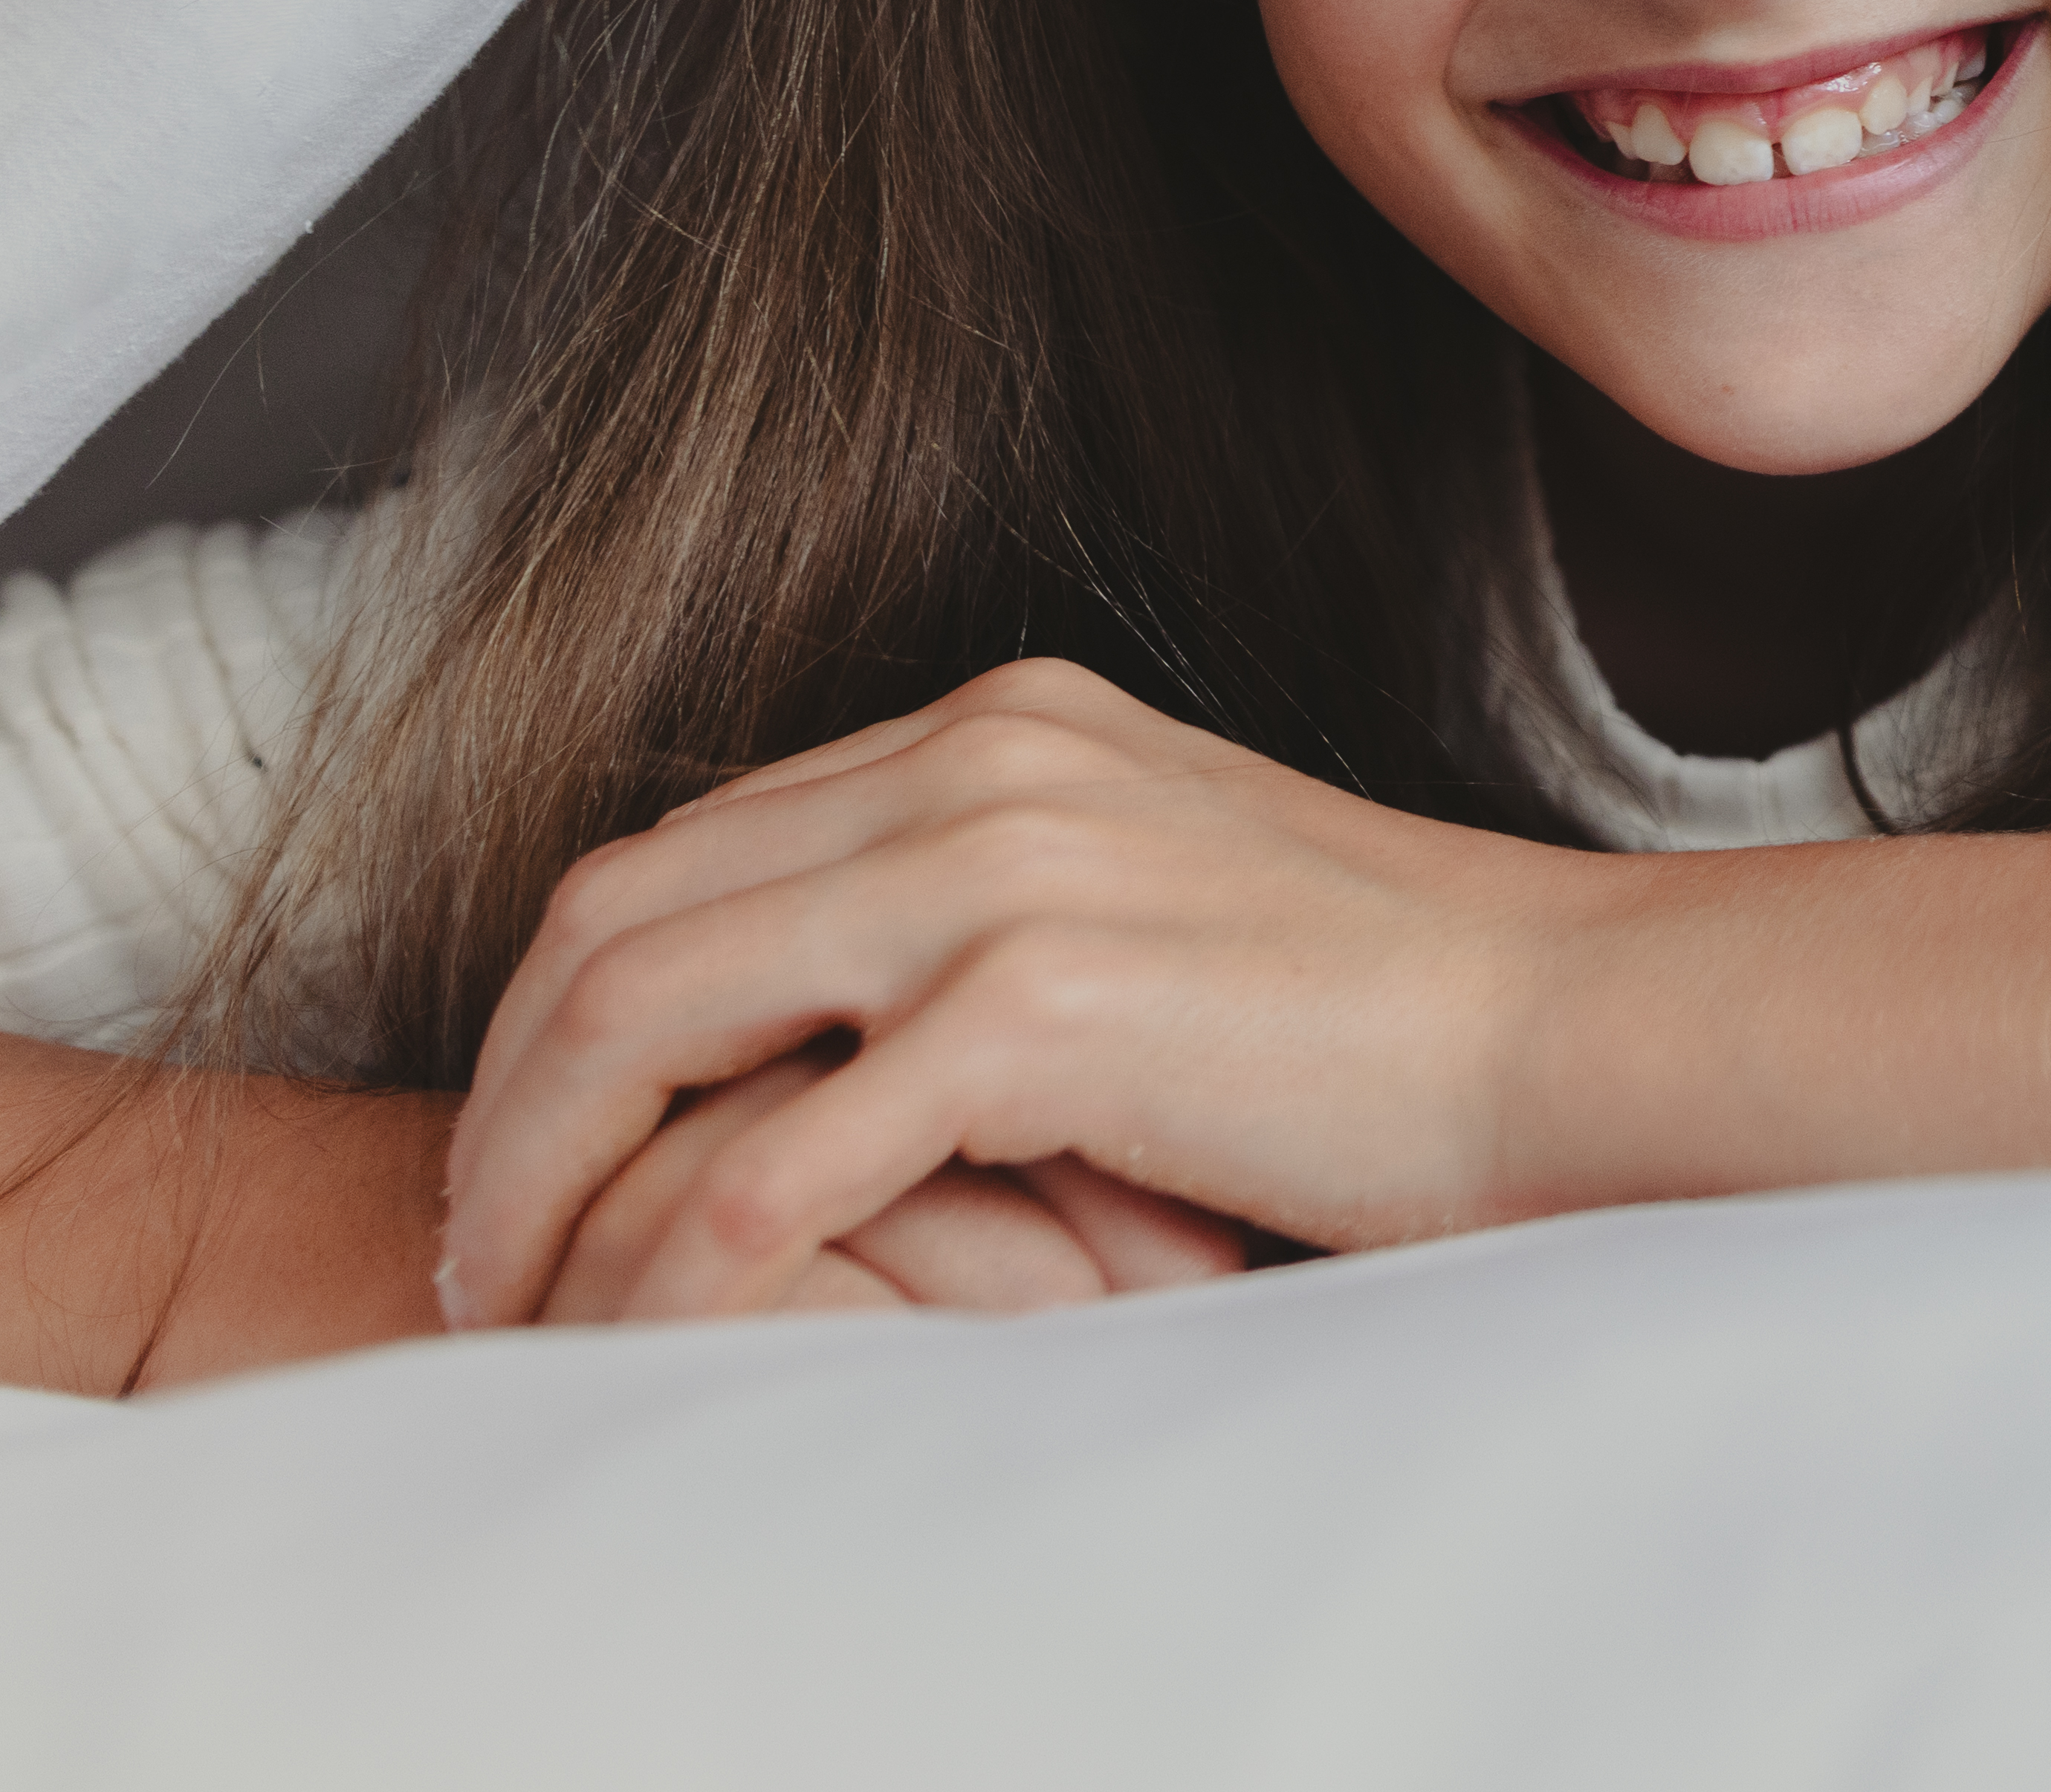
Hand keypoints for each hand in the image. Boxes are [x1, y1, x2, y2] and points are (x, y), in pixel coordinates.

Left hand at [439, 658, 1610, 1329]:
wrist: (1570, 1027)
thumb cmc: (1390, 1009)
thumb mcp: (1160, 895)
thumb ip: (997, 909)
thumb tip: (842, 1025)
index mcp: (1002, 726)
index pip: (685, 845)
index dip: (570, 1003)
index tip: (539, 1145)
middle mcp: (980, 763)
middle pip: (622, 912)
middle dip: (511, 1091)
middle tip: (480, 1244)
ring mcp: (1005, 874)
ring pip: (649, 1010)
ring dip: (548, 1169)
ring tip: (523, 1298)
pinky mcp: (1044, 1012)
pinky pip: (783, 1149)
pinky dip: (689, 1251)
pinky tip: (667, 1324)